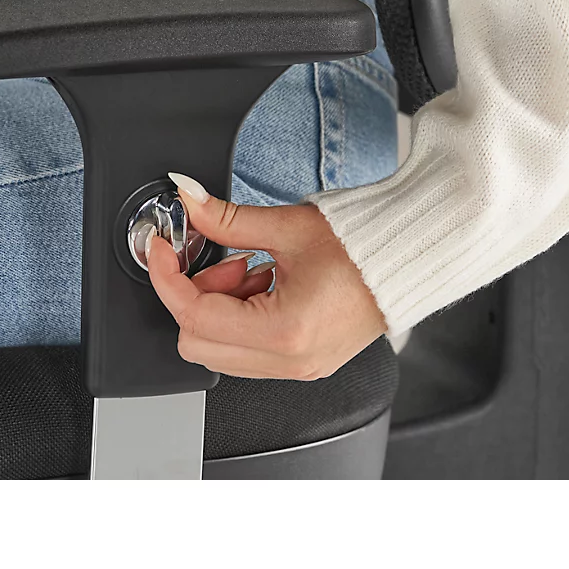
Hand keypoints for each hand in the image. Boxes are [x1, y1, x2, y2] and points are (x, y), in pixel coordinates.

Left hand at [144, 171, 387, 379]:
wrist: (408, 258)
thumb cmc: (363, 246)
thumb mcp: (286, 226)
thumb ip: (226, 219)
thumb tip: (190, 200)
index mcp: (284, 331)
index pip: (195, 315)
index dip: (167, 278)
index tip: (160, 250)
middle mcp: (289, 361)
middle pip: (198, 343)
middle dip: (194, 296)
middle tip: (218, 259)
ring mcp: (296, 368)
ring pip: (220, 351)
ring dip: (218, 308)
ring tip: (249, 267)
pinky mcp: (303, 363)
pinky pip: (247, 352)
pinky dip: (239, 318)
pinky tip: (263, 284)